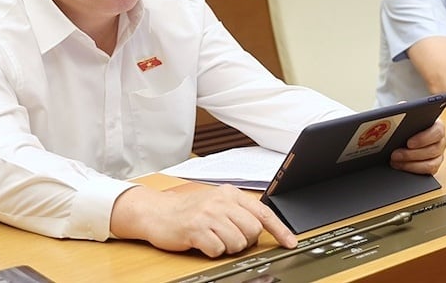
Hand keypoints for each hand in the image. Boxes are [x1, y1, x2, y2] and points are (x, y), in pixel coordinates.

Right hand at [110, 184, 296, 256]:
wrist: (156, 212)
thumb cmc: (188, 210)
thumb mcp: (216, 202)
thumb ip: (238, 211)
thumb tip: (263, 227)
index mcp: (230, 194)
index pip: (263, 213)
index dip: (280, 230)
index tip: (290, 243)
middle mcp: (222, 202)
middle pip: (253, 231)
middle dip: (245, 241)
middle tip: (229, 237)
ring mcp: (209, 215)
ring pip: (238, 243)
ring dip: (228, 247)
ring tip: (214, 239)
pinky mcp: (196, 229)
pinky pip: (218, 250)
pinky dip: (213, 251)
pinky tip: (203, 242)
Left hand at [390, 119, 445, 174]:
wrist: (407, 132)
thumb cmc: (408, 123)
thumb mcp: (408, 118)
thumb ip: (407, 121)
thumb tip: (392, 124)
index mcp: (438, 126)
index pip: (437, 132)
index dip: (423, 139)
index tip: (408, 143)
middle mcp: (441, 141)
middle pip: (433, 150)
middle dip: (411, 154)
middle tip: (395, 154)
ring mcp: (438, 155)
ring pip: (431, 164)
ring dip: (411, 164)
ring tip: (395, 161)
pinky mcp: (433, 166)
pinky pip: (427, 172)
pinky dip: (412, 170)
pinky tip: (400, 166)